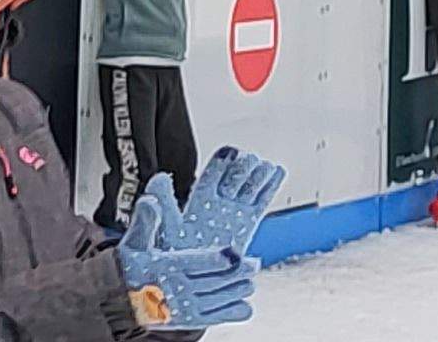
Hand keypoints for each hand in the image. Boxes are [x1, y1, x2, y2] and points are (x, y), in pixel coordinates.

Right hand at [117, 195, 258, 329]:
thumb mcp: (133, 243)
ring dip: (235, 292)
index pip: (193, 263)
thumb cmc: (131, 268)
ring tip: (250, 283)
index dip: (215, 259)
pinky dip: (230, 315)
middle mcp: (172, 290)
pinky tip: (244, 309)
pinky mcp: (185, 322)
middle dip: (234, 273)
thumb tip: (150, 200)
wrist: (119, 301)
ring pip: (214, 301)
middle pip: (210, 282)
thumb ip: (145, 221)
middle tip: (253, 264)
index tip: (232, 253)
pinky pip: (211, 319)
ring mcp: (180, 309)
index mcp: (162, 268)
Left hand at [168, 147, 288, 256]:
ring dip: (258, 174)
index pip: (213, 174)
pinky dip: (270, 186)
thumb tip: (160, 178)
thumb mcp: (167, 229)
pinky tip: (278, 171)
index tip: (232, 152)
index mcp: (198, 201)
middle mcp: (216, 203)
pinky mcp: (248, 224)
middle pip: (234, 177)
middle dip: (244, 167)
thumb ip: (165, 204)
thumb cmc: (177, 260)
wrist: (195, 285)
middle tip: (252, 163)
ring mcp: (233, 213)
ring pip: (249, 186)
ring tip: (266, 166)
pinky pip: (260, 202)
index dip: (223, 162)